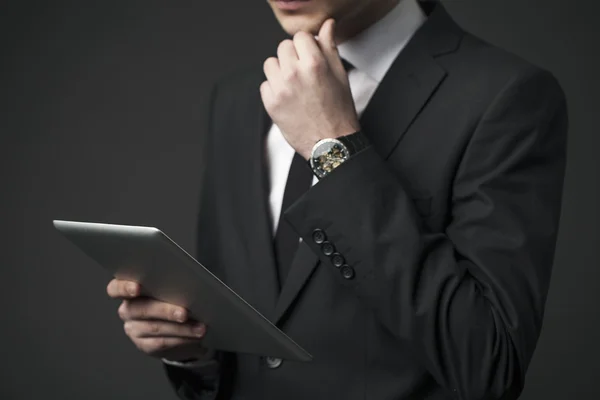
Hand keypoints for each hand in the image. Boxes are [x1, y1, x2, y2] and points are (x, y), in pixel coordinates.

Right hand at [106, 279, 208, 361]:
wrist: (176, 328)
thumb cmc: (173, 300)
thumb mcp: (171, 289)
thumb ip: (171, 285)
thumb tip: (188, 286)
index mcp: (130, 291)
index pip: (116, 288)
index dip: (124, 288)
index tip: (137, 287)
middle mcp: (128, 310)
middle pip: (141, 309)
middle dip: (165, 311)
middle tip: (184, 313)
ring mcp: (134, 329)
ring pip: (155, 328)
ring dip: (181, 328)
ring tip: (200, 328)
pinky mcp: (145, 345)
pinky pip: (162, 343)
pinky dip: (181, 339)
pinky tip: (194, 337)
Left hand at [260, 18, 359, 159]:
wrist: (331, 143)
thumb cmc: (339, 111)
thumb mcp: (340, 76)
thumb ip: (329, 48)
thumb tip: (326, 26)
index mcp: (314, 64)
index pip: (300, 37)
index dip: (306, 45)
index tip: (309, 55)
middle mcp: (294, 74)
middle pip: (283, 47)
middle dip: (292, 56)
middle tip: (303, 72)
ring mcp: (280, 89)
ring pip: (270, 63)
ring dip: (280, 70)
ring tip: (294, 84)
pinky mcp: (271, 104)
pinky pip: (265, 85)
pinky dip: (274, 89)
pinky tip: (289, 98)